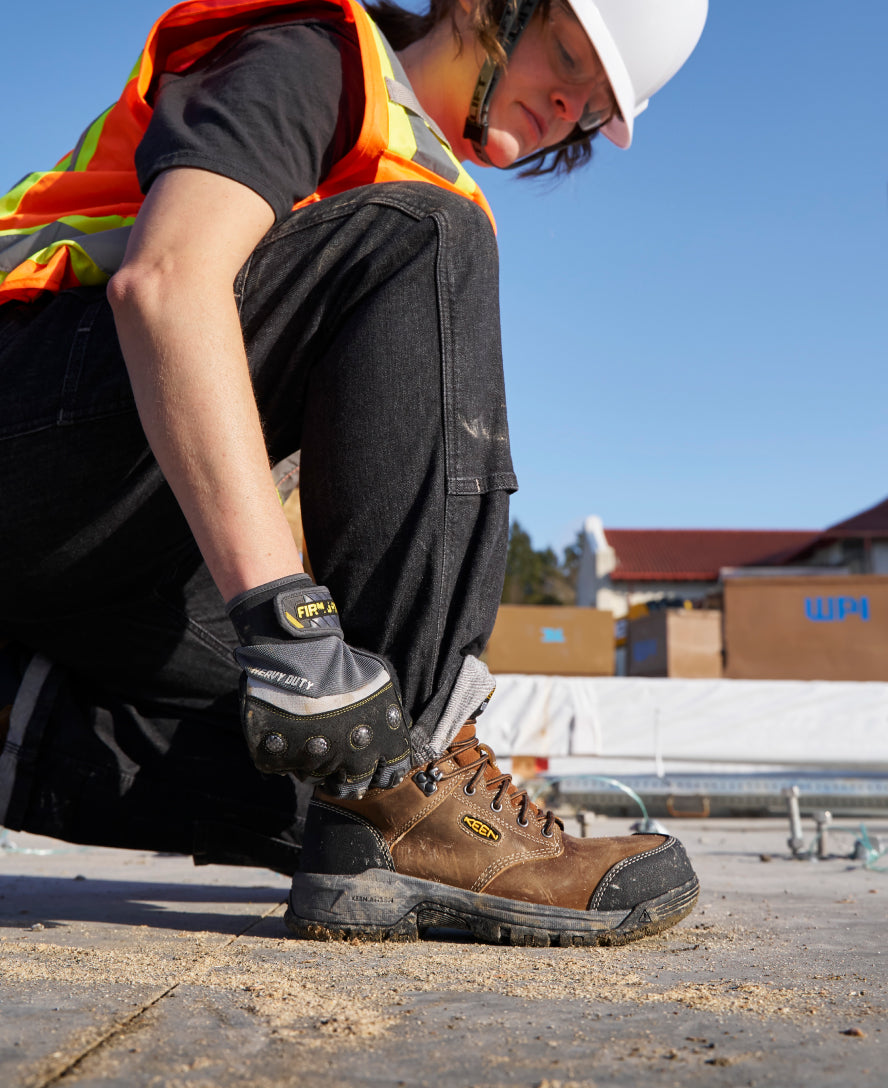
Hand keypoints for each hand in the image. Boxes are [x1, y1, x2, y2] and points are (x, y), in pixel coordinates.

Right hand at [227, 575, 410, 798]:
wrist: (298, 653)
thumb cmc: (344, 665)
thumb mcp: (382, 687)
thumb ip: (389, 717)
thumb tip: (394, 736)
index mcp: (381, 743)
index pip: (390, 775)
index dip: (382, 773)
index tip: (375, 767)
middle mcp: (352, 760)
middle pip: (353, 787)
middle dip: (348, 778)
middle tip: (340, 763)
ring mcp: (315, 763)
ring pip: (317, 778)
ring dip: (317, 765)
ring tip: (314, 741)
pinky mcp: (279, 759)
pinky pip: (285, 767)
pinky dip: (288, 756)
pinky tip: (291, 736)